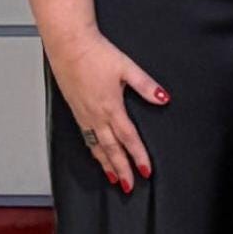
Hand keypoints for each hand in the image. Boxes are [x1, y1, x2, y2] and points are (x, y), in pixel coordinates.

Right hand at [47, 31, 169, 190]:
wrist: (69, 46)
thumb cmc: (96, 54)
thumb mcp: (127, 67)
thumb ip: (146, 86)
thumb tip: (163, 98)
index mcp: (110, 107)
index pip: (128, 138)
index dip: (138, 156)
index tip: (146, 171)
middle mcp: (95, 115)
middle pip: (111, 149)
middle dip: (121, 169)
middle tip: (129, 186)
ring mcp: (83, 115)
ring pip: (96, 147)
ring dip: (106, 164)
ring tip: (114, 178)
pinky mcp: (76, 110)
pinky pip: (86, 138)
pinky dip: (93, 151)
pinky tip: (97, 155)